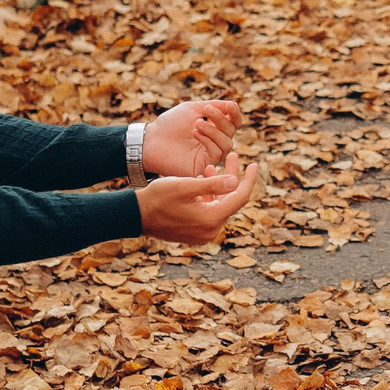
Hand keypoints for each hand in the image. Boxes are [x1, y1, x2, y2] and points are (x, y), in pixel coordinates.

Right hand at [138, 157, 260, 245]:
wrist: (135, 215)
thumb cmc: (158, 198)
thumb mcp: (185, 186)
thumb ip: (212, 184)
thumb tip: (236, 181)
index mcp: (211, 219)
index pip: (239, 197)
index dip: (248, 179)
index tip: (255, 163)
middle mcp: (210, 230)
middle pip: (230, 200)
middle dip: (231, 177)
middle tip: (231, 156)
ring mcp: (202, 234)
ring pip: (219, 205)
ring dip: (217, 186)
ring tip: (210, 166)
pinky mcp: (194, 233)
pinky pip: (209, 213)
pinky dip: (208, 197)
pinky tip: (201, 181)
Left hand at [140, 99, 241, 176]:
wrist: (152, 140)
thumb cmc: (170, 124)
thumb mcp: (193, 109)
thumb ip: (214, 106)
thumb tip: (233, 105)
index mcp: (214, 129)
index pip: (233, 123)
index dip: (235, 114)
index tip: (230, 106)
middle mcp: (214, 143)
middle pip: (231, 132)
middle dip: (221, 119)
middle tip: (206, 110)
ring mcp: (210, 155)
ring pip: (227, 144)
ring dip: (214, 130)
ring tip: (197, 124)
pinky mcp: (204, 166)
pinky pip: (216, 153)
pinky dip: (208, 140)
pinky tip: (195, 133)